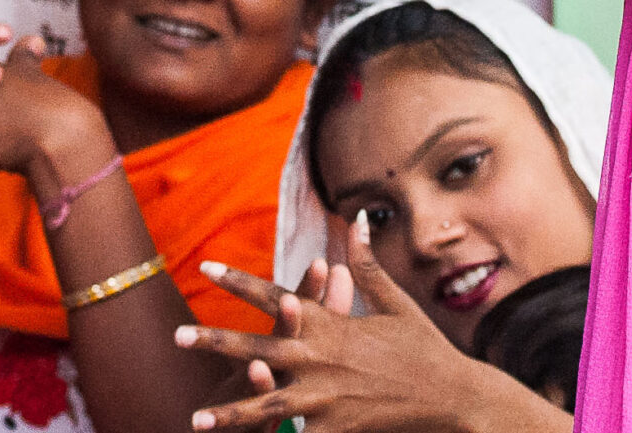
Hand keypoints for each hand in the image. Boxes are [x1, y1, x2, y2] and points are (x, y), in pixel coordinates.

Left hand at [176, 216, 563, 432]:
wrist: (454, 397)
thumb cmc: (425, 348)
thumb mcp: (395, 303)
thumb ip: (366, 265)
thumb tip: (357, 219)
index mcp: (331, 325)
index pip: (276, 297)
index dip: (239, 281)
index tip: (206, 266)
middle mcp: (323, 359)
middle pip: (259, 348)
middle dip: (216, 342)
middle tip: (177, 335)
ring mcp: (327, 398)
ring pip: (268, 405)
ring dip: (229, 412)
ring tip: (194, 418)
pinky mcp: (337, 429)